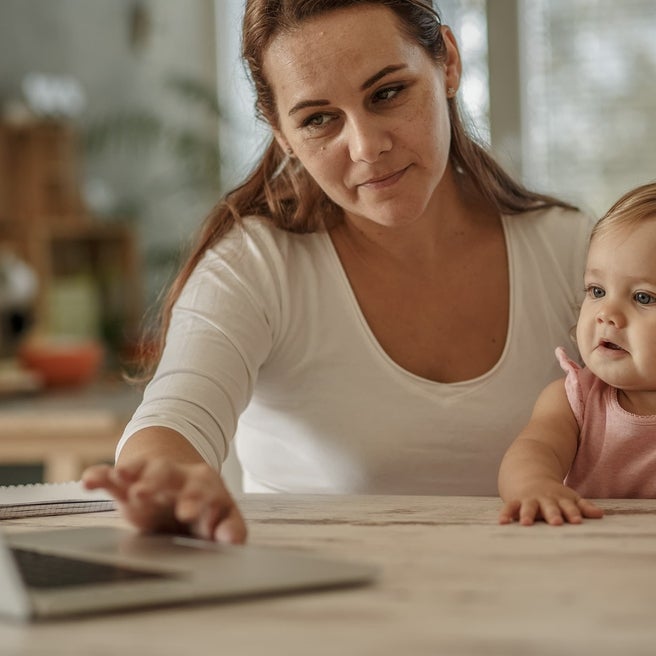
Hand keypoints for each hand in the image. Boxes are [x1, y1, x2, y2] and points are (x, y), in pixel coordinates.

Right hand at [82, 459, 246, 543]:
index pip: (201, 489)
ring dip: (131, 472)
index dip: (194, 501)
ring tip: (120, 477)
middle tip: (145, 493)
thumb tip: (231, 539)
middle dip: (156, 482)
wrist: (182, 491)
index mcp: (204, 484)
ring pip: (141, 469)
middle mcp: (177, 476)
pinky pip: (113, 476)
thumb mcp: (222, 519)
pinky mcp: (128, 484)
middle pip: (168, 473)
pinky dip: (101, 476)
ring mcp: (151, 477)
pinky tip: (89, 481)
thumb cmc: (207, 510)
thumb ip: (229, 529)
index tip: (188, 515)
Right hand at [498, 481, 603, 525]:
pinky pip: (510, 507)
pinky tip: (502, 522)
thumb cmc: (553, 492)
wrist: (528, 471)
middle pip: (550, 507)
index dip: (573, 513)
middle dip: (552, 514)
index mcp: (560, 499)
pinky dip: (506, 514)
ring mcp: (529, 499)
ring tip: (526, 523)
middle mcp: (545, 499)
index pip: (569, 507)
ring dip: (527, 514)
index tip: (577, 521)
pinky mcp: (516, 501)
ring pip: (529, 507)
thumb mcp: (569, 497)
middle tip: (556, 522)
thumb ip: (583, 506)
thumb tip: (600, 515)